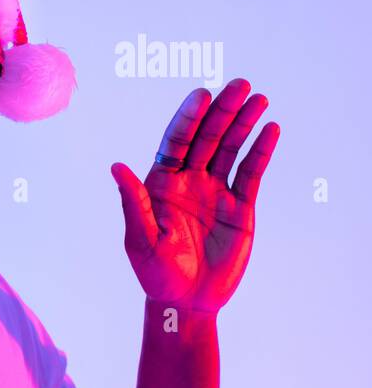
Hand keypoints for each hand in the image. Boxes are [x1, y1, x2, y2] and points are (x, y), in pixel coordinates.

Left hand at [110, 77, 279, 315]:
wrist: (186, 302)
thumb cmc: (156, 273)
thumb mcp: (140, 240)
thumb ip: (133, 202)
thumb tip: (116, 166)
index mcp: (159, 183)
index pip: (175, 143)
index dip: (188, 118)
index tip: (202, 95)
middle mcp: (187, 181)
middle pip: (206, 138)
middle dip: (222, 111)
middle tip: (240, 85)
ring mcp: (214, 191)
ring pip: (230, 149)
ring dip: (243, 124)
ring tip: (259, 99)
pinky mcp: (239, 207)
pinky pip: (251, 173)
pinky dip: (260, 151)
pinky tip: (271, 130)